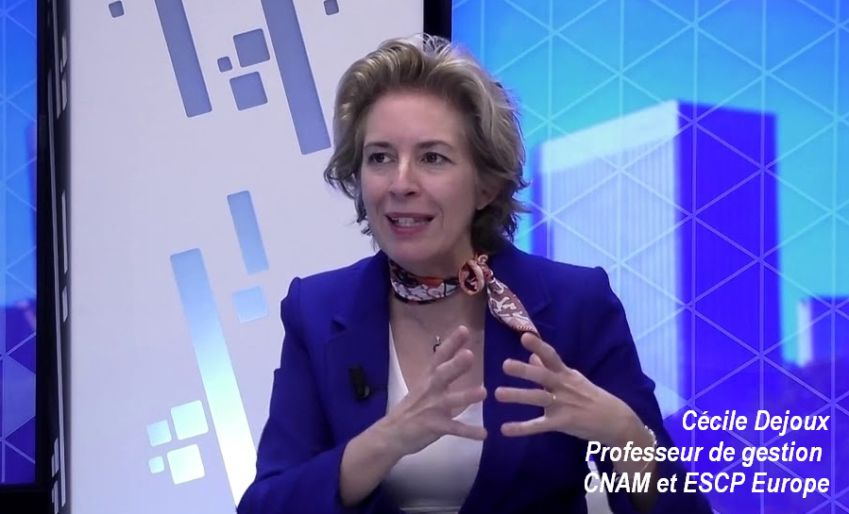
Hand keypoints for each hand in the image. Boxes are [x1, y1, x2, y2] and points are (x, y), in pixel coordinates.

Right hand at [381, 325, 486, 457]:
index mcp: (428, 378)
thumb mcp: (422, 387)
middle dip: (456, 364)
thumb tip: (459, 357)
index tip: (464, 329)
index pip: (440, 357)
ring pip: (451, 401)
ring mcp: (432, 408)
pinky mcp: (434, 426)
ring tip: (483, 392)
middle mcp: (430, 390)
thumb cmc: (410, 409)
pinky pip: (455, 429)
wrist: (392, 434)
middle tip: (470, 354)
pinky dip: (469, 432)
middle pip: (443, 374)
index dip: (452, 343)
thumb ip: (439, 374)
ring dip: (466, 396)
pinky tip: (484, 434)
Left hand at [495, 332, 638, 446]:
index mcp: (565, 374)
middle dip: (525, 370)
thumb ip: (550, 367)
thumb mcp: (572, 378)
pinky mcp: (562, 423)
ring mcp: (563, 405)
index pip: (551, 356)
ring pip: (538, 398)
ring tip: (497, 394)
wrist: (615, 420)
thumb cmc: (590, 396)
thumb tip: (533, 355)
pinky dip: (522, 428)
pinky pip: (539, 425)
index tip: (524, 336)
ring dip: (518, 395)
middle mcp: (563, 386)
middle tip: (505, 364)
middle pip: (542, 376)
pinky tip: (505, 429)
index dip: (538, 346)